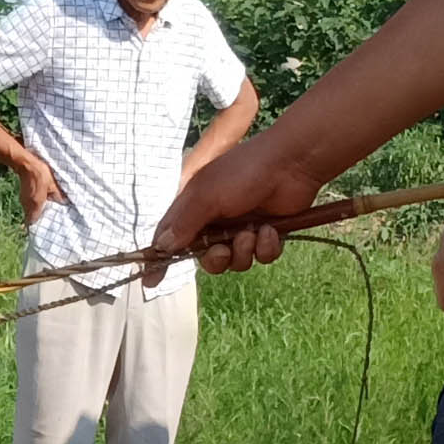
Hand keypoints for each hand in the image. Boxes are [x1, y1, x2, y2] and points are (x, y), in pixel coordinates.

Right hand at [13, 157, 62, 223]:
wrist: (27, 164)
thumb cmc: (41, 174)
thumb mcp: (53, 185)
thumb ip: (58, 196)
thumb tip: (64, 203)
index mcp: (35, 205)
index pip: (32, 222)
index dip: (38, 226)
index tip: (44, 227)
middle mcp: (27, 205)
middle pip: (30, 218)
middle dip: (37, 221)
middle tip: (47, 221)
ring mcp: (23, 200)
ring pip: (29, 212)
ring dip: (35, 213)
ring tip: (44, 213)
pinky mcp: (22, 195)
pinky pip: (27, 206)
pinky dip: (33, 207)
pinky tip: (40, 203)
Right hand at [144, 129, 327, 280]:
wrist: (292, 164)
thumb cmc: (244, 172)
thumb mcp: (206, 195)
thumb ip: (184, 222)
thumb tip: (162, 246)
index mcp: (196, 207)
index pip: (172, 237)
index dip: (163, 257)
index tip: (151, 280)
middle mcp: (217, 220)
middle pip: (206, 258)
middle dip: (215, 259)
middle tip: (223, 250)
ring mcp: (243, 228)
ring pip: (235, 261)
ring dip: (243, 251)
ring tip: (253, 231)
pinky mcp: (267, 234)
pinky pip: (260, 257)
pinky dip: (265, 246)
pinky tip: (270, 229)